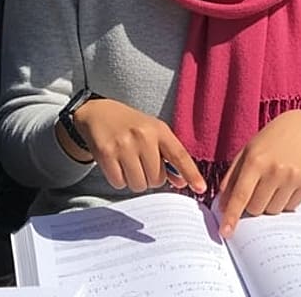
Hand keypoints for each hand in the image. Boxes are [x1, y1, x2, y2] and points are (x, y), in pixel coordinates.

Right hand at [63, 98, 206, 194]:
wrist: (99, 113)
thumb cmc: (132, 126)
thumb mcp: (154, 133)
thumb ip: (169, 157)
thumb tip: (182, 182)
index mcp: (159, 130)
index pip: (179, 155)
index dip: (191, 173)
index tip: (200, 188)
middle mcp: (143, 136)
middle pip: (157, 178)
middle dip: (151, 178)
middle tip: (142, 164)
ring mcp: (124, 145)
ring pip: (138, 184)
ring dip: (135, 180)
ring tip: (129, 164)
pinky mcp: (106, 154)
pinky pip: (119, 183)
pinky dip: (119, 179)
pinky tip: (116, 164)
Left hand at [217, 110, 300, 238]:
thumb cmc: (270, 142)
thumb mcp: (247, 152)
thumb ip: (232, 178)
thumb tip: (223, 206)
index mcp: (255, 160)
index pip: (241, 195)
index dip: (232, 216)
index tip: (226, 232)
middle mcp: (275, 169)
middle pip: (256, 208)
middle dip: (252, 205)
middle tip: (257, 188)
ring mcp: (293, 177)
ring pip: (273, 211)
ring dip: (269, 204)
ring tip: (273, 183)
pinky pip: (290, 207)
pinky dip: (285, 201)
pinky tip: (287, 183)